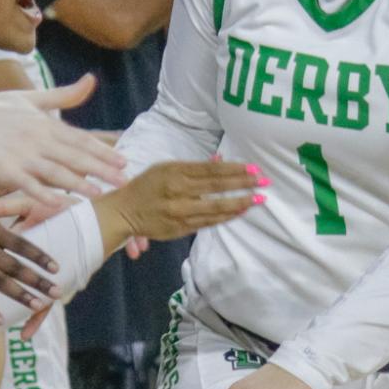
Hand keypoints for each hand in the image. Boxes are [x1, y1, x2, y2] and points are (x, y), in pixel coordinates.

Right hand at [0, 72, 126, 197]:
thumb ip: (63, 95)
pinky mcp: (0, 168)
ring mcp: (19, 153)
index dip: (103, 152)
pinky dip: (41, 193)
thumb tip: (91, 80)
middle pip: (74, 155)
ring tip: (99, 194)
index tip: (124, 162)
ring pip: (54, 171)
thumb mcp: (30, 98)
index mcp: (44, 122)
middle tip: (124, 181)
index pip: (80, 139)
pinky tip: (57, 203)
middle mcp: (36, 137)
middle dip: (101, 169)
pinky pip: (25, 183)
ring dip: (78, 183)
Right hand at [0, 192, 59, 325]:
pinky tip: (1, 321)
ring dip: (21, 295)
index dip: (41, 257)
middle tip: (58, 292)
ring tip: (39, 305)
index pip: (22, 244)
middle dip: (39, 281)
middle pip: (17, 267)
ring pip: (0, 283)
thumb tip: (15, 182)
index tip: (57, 268)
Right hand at [103, 158, 262, 246]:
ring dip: (239, 203)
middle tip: (263, 182)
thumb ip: (193, 167)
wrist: (124, 212)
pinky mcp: (181, 227)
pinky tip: (240, 212)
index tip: (253, 169)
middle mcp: (178, 191)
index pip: (210, 169)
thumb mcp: (166, 168)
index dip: (234, 169)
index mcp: (175, 172)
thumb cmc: (147, 186)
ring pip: (215, 207)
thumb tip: (221, 160)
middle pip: (216, 186)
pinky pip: (208, 222)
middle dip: (242, 184)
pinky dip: (226, 217)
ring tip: (257, 199)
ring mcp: (180, 211)